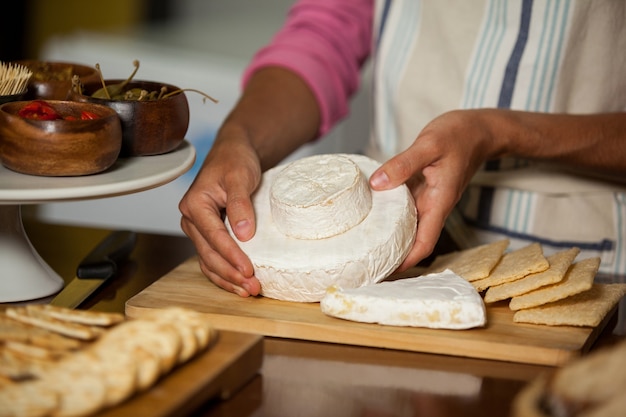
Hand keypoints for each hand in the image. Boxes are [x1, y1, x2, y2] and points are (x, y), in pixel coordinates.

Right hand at [179, 132, 262, 296]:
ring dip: (227, 279)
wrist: (233, 153)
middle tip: (252, 287)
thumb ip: (240, 204)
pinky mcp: (207, 234)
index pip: (214, 237)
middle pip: (209, 254)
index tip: (248, 271)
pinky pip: (212, 258)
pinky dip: (224, 273)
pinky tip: (238, 284)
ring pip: (208, 261)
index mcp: (195, 204)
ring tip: (248, 291)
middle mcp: (191, 219)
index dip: (232, 256)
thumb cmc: (235, 161)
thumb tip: (243, 234)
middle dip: (230, 274)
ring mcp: (198, 229)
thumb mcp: (240, 177)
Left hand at [369, 109, 503, 268]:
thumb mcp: (429, 145)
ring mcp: (428, 199)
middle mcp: (433, 206)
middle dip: (394, 257)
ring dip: (391, 238)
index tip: (386, 272)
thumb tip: (377, 183)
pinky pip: (404, 208)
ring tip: (364, 247)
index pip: (425, 243)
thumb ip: (403, 164)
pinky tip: (372, 215)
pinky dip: (391, 215)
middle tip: (366, 264)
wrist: (479, 129)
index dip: (407, 262)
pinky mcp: (422, 189)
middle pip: (414, 241)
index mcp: (439, 202)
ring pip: (408, 226)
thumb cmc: (459, 135)